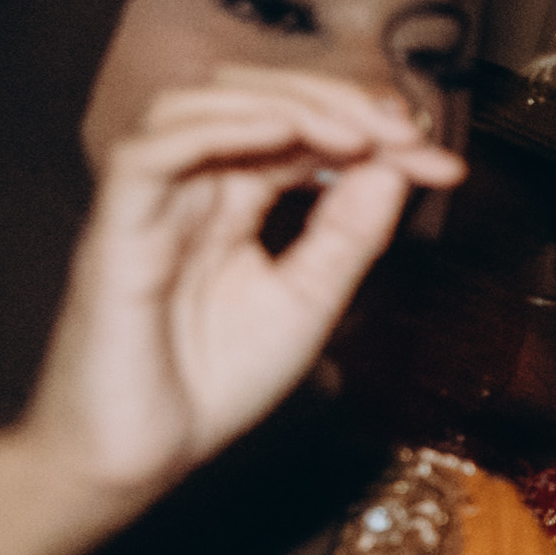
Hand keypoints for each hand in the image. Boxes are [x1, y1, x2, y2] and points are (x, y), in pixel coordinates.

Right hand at [2, 73, 463, 527]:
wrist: (141, 457)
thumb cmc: (213, 382)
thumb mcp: (311, 300)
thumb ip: (349, 233)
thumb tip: (397, 165)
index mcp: (233, 202)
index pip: (300, 132)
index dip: (372, 132)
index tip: (442, 162)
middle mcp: (189, 189)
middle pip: (252, 97)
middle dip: (337, 100)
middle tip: (406, 132)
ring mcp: (149, 203)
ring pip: (197, 103)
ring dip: (283, 101)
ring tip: (356, 131)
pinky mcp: (113, 229)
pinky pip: (149, 153)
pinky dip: (218, 127)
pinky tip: (282, 130)